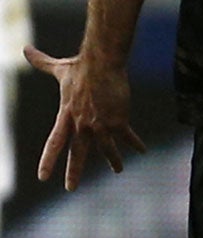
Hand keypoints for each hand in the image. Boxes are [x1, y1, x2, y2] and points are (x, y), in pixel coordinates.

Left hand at [27, 45, 145, 189]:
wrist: (101, 63)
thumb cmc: (81, 65)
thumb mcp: (59, 68)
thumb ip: (42, 62)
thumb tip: (25, 48)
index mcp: (66, 116)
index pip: (54, 143)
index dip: (48, 160)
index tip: (42, 177)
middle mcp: (82, 124)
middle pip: (77, 154)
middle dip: (73, 172)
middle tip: (70, 188)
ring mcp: (101, 124)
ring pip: (106, 149)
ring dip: (113, 161)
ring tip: (118, 170)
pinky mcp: (119, 120)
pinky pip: (127, 137)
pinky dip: (135, 144)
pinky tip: (142, 151)